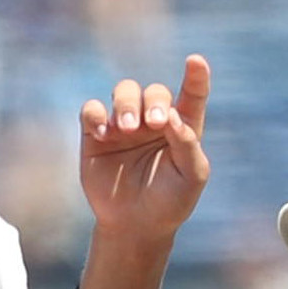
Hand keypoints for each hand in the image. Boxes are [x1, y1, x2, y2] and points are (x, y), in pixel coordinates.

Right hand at [76, 56, 212, 288]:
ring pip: (124, 91)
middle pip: (154, 91)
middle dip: (153, 101)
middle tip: (153, 124)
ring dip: (125, 104)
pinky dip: (96, 115)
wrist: (134, 227)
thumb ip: (187, 144)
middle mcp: (153, 120)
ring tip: (126, 129)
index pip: (192, 94)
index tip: (196, 61)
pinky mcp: (96, 135)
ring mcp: (124, 125)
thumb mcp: (191, 177)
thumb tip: (172, 115)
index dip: (196, 76)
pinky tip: (103, 133)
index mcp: (182, 126)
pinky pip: (92, 110)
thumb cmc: (170, 202)